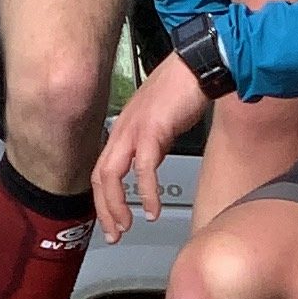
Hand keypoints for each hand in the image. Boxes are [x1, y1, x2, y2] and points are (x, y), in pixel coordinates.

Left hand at [91, 54, 213, 239]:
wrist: (197, 65)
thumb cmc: (182, 87)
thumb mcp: (159, 120)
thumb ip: (151, 142)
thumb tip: (151, 163)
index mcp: (123, 129)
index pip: (102, 169)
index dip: (103, 198)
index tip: (112, 219)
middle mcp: (122, 130)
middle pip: (100, 177)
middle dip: (105, 210)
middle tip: (114, 233)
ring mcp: (134, 130)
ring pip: (112, 175)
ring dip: (117, 206)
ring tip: (126, 226)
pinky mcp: (152, 131)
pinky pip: (143, 169)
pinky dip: (146, 193)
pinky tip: (152, 208)